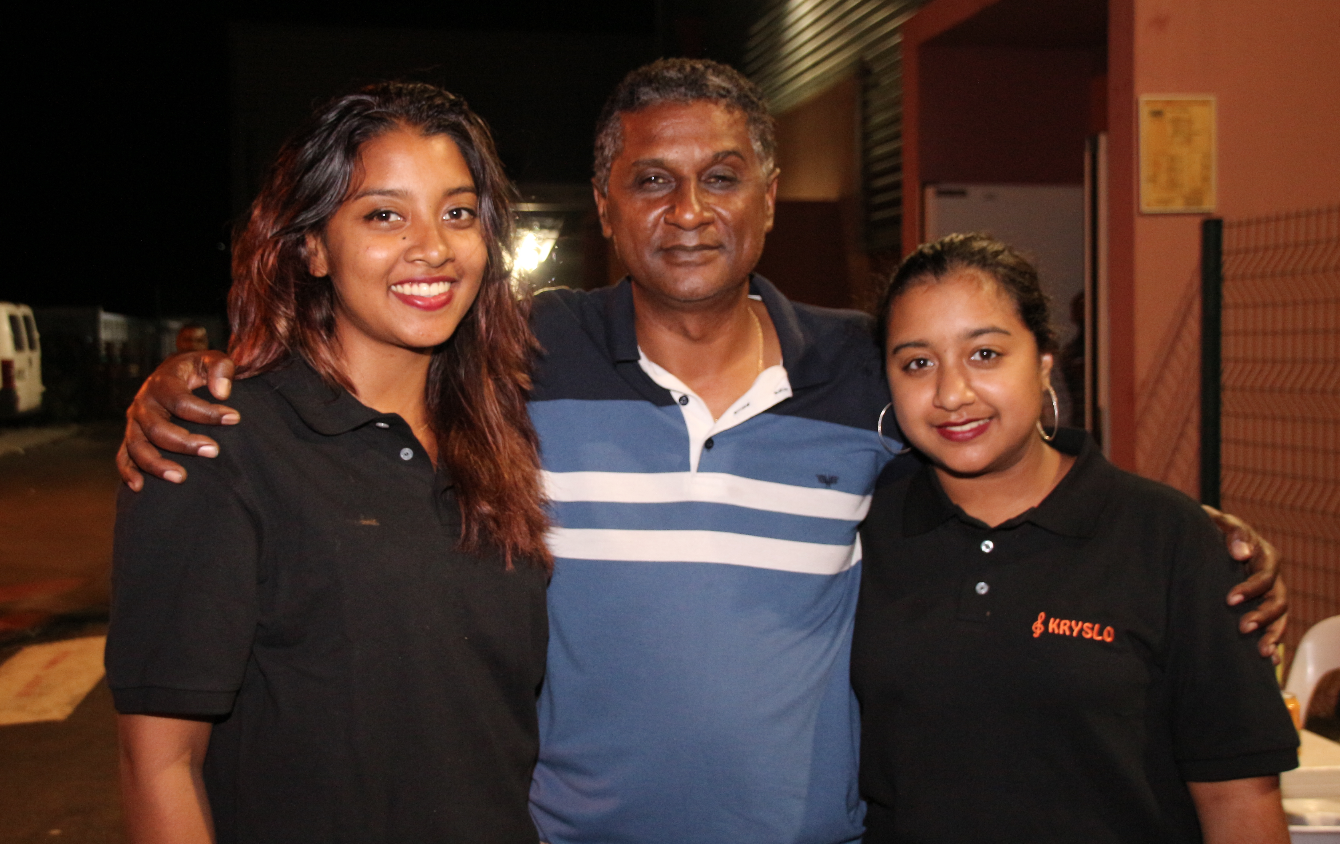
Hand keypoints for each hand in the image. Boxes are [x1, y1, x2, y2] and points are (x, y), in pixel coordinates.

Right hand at [117, 351, 239, 490]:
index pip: (181, 401)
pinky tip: (139, 487)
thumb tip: (222, 393)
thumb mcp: (212, 359)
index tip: (235, 418)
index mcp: (162, 382)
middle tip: (214, 451)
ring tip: (182, 478)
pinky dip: (128, 471)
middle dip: (185, 442)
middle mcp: (143, 402)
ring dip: (157, 464)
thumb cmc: (199, 369)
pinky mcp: (132, 436)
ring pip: (137, 446)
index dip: (207, 412)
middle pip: (157, 428)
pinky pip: (124, 456)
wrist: (176, 373)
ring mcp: (135, 422)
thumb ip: (221, 369)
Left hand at [1204, 505, 1287, 658]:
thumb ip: (1233, 533)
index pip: (1265, 576)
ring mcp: (1270, 594)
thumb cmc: (1214, 529)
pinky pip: (1274, 627)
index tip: (1229, 599)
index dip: (1250, 589)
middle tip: (1242, 627)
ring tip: (1261, 651)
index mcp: (1265, 556)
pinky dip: (1274, 642)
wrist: (1207, 537)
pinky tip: (1270, 661)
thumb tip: (1242, 553)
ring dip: (1272, 634)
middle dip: (1262, 616)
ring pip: (1280, 618)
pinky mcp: (1262, 607)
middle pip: (1278, 601)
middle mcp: (1273, 577)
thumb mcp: (1221, 523)